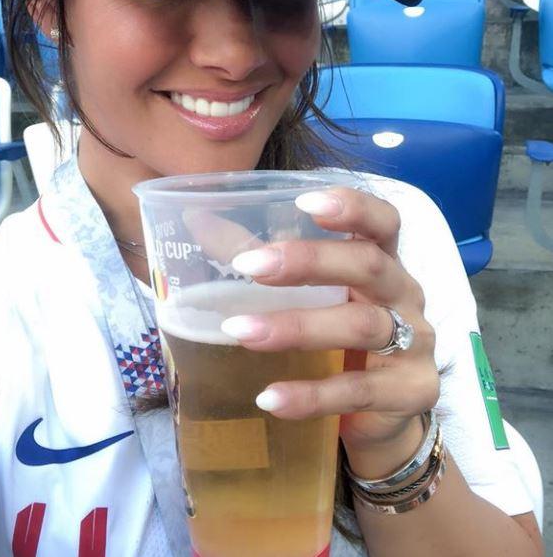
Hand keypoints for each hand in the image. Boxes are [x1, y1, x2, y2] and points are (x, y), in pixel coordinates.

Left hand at [220, 187, 439, 472]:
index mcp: (383, 260)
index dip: (352, 207)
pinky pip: (360, 390)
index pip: (383, 221)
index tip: (305, 202)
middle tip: (248, 267)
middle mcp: (405, 295)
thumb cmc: (341, 335)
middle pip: (368, 265)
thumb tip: (199, 222)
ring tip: (240, 332)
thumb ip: (265, 259)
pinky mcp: (411, 391)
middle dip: (309, 261)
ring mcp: (416, 344)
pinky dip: (313, 395)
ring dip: (298, 327)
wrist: (383, 412)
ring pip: (363, 326)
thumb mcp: (314, 294)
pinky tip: (269, 397)